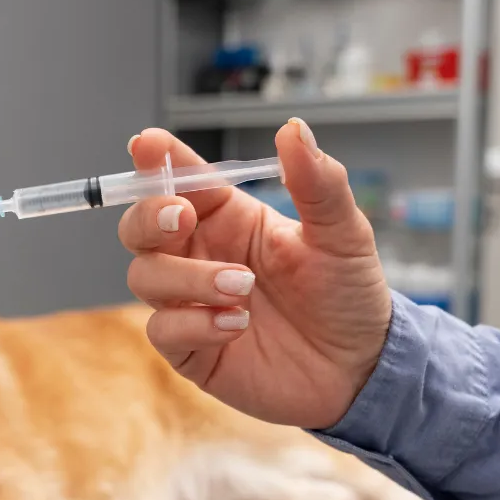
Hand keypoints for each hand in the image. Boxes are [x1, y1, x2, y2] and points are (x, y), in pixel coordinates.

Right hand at [118, 120, 391, 429]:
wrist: (360, 369)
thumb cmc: (348, 296)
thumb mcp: (343, 234)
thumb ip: (317, 182)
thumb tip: (294, 129)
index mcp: (228, 218)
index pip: (180, 180)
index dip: (158, 160)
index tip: (146, 144)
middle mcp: (200, 256)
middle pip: (139, 227)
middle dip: (149, 217)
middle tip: (183, 217)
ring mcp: (189, 303)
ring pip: (144, 277)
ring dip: (187, 278)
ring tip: (242, 288)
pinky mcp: (189, 348)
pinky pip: (162, 329)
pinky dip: (194, 323)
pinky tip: (236, 325)